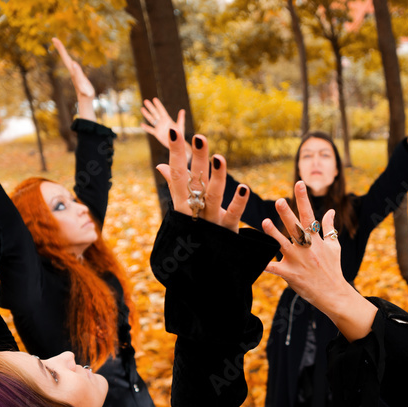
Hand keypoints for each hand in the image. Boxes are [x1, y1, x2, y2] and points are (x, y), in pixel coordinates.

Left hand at [52, 38, 94, 99]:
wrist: (85, 101)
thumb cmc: (86, 93)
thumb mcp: (83, 83)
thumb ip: (78, 74)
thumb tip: (73, 63)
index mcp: (73, 71)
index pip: (66, 57)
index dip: (61, 48)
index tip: (54, 39)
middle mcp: (72, 71)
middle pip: (65, 57)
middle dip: (60, 48)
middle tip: (54, 39)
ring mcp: (74, 73)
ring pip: (67, 60)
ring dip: (63, 52)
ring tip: (59, 44)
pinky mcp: (77, 75)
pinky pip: (71, 64)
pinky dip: (68, 59)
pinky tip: (70, 59)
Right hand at [140, 97, 181, 149]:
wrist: (177, 143)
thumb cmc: (180, 134)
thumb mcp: (180, 126)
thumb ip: (181, 118)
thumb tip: (183, 110)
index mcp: (167, 119)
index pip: (162, 110)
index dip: (158, 105)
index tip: (154, 99)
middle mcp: (162, 122)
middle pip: (155, 113)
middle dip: (150, 107)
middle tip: (146, 101)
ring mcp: (159, 127)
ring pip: (151, 119)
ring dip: (147, 114)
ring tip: (142, 109)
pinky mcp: (157, 133)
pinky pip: (150, 130)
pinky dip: (146, 128)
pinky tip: (142, 124)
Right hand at [155, 112, 245, 231]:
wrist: (200, 273)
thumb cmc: (192, 237)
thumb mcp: (183, 213)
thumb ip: (175, 188)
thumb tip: (162, 167)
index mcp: (183, 205)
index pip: (177, 176)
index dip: (175, 154)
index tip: (174, 132)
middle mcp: (194, 212)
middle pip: (195, 182)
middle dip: (197, 159)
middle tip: (200, 138)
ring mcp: (210, 223)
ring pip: (213, 197)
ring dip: (217, 177)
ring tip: (219, 158)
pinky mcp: (227, 233)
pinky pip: (233, 216)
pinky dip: (238, 203)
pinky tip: (245, 187)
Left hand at [263, 182, 347, 307]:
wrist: (333, 294)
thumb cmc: (333, 268)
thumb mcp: (334, 246)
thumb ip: (329, 227)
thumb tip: (330, 210)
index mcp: (317, 240)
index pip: (309, 215)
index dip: (303, 199)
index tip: (299, 183)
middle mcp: (307, 248)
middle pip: (295, 228)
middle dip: (287, 214)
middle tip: (279, 201)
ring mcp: (298, 261)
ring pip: (283, 245)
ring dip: (273, 234)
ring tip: (264, 222)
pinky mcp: (290, 274)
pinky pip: (274, 268)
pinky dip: (265, 264)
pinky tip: (253, 258)